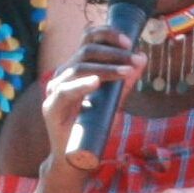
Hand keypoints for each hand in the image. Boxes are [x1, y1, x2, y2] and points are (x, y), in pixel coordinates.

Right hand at [39, 25, 144, 162]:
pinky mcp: (51, 107)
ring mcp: (55, 89)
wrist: (76, 157)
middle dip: (113, 51)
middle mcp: (64, 74)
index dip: (107, 35)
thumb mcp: (114, 101)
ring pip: (78, 67)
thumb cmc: (93, 127)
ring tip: (126, 72)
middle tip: (134, 58)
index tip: (129, 42)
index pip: (88, 39)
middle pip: (85, 49)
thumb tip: (142, 58)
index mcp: (76, 68)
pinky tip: (96, 83)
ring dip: (106, 68)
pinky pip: (65, 91)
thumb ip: (124, 81)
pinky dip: (82, 85)